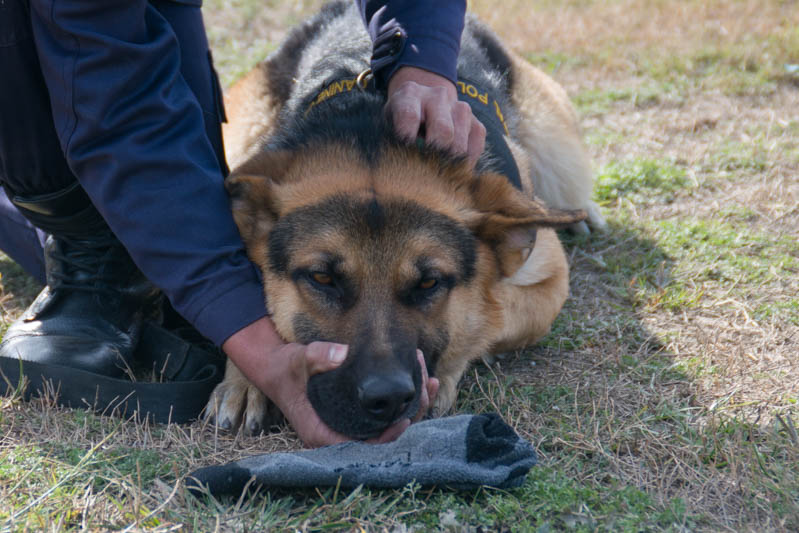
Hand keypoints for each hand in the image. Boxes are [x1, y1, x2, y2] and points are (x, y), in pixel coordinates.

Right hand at [223, 317, 438, 447]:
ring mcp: (349, 425)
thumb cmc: (287, 367)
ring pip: (388, 426)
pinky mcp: (356, 413)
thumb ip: (317, 356)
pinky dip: (404, 401)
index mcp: (323, 433)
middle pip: (383, 437)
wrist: (277, 366)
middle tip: (425, 386)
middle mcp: (339, 434)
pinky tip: (422, 380)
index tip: (403, 419)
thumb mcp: (299, 360)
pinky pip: (385, 415)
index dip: (386, 438)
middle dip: (409, 415)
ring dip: (412, 406)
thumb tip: (342, 353)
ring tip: (430, 380)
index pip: (362, 447)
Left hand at [386, 66, 485, 165]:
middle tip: (423, 174)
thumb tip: (387, 181)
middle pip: (442, 130)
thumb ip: (389, 141)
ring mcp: (460, 107)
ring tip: (435, 173)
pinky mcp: (476, 123)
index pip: (409, 116)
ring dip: (447, 164)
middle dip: (433, 156)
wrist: (426, 104)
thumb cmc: (402, 121)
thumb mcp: (389, 124)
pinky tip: (451, 168)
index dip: (406, 140)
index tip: (403, 158)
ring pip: (459, 143)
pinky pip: (475, 148)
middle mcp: (438, 96)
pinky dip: (464, 164)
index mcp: (410, 94)